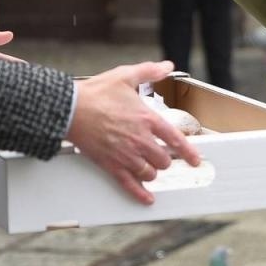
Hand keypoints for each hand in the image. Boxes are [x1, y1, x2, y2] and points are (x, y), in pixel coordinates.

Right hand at [69, 61, 201, 204]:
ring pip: (149, 173)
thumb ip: (149, 71)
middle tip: (161, 158)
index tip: (195, 159)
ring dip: (152, 173)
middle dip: (164, 160)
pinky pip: (130, 185)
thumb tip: (167, 66)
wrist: (70, 109)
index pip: (176, 140)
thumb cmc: (96, 93)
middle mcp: (140, 140)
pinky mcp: (111, 165)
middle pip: (163, 160)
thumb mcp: (125, 75)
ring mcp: (126, 155)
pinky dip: (140, 194)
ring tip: (149, 169)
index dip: (189, 152)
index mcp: (147, 119)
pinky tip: (147, 199)